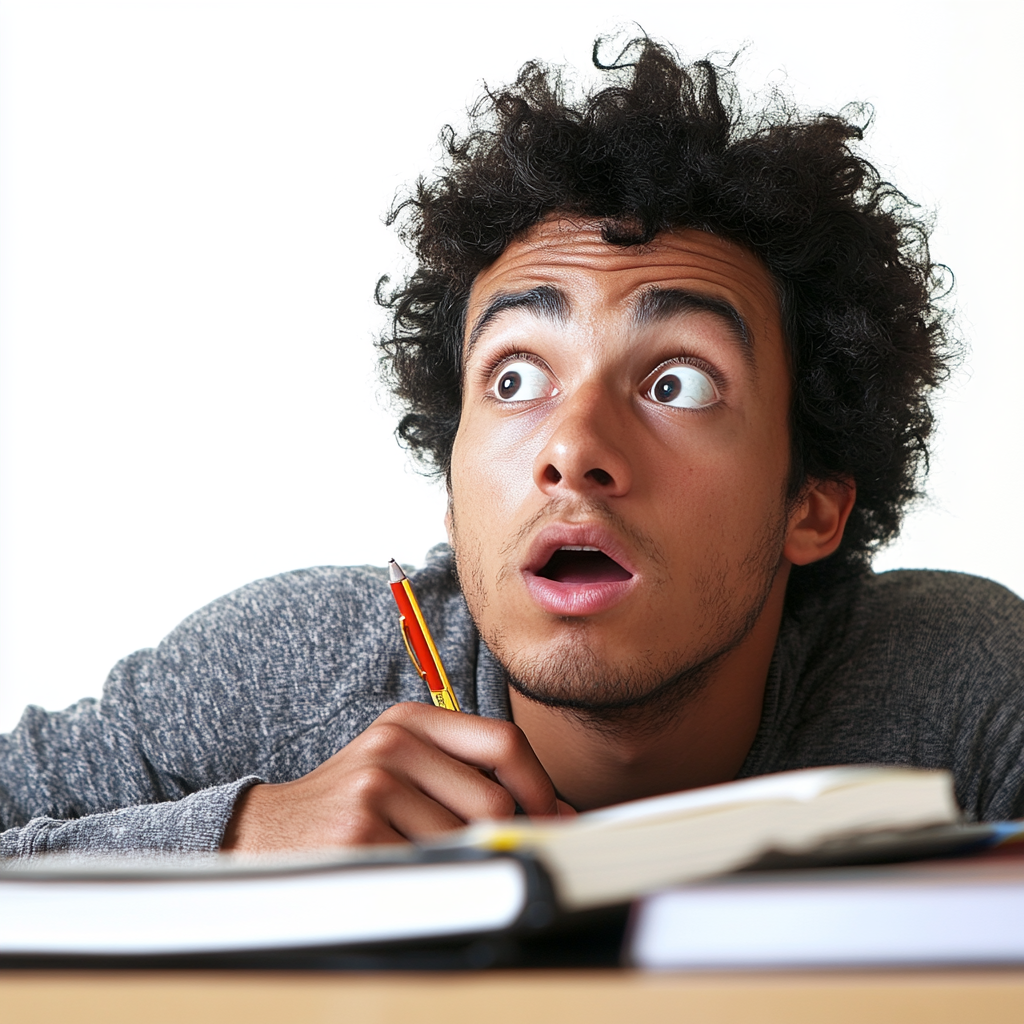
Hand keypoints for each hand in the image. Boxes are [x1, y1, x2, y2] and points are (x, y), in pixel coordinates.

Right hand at [221, 702, 573, 852]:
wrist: (267, 831)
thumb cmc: (353, 801)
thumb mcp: (407, 766)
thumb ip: (475, 776)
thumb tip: (559, 810)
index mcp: (411, 720)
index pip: (504, 742)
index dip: (539, 785)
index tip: (551, 815)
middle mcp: (393, 743)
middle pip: (493, 801)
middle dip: (502, 837)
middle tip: (483, 850)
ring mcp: (374, 787)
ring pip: (465, 841)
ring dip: (458, 861)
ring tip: (420, 854)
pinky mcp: (359, 833)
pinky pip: (432, 868)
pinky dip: (429, 879)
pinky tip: (398, 866)